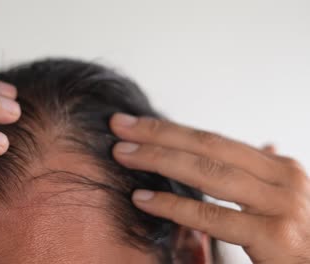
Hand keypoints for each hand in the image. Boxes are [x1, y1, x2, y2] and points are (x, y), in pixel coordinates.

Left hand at [110, 113, 309, 263]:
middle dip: (157, 135)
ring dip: (159, 160)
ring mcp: (280, 206)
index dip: (169, 129)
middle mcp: (282, 179)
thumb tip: (266, 143)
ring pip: (207, 174)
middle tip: (118, 127)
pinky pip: (212, 217)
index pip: (212, 140)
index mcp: (278, 167)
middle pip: (206, 148)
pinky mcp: (274, 237)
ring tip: (123, 154)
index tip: (133, 123)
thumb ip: (265, 174)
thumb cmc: (301, 236)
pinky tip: (143, 199)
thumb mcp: (285, 198)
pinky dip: (173, 206)